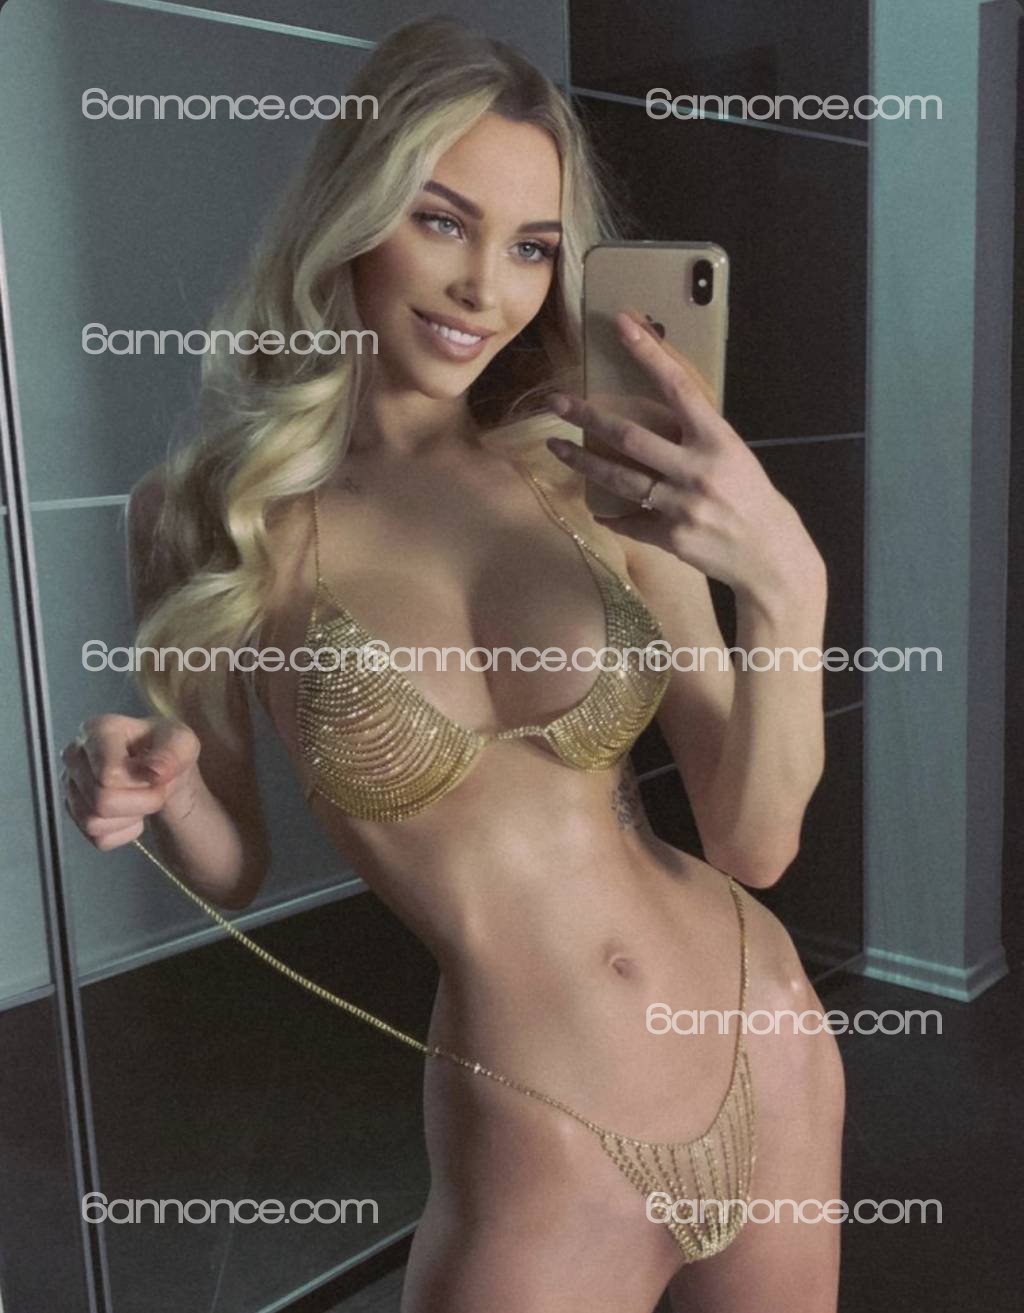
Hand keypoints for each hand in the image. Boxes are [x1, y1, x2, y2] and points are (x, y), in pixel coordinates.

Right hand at [60, 714, 200, 851]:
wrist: (161, 771)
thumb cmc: (167, 751)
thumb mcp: (182, 744)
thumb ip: (172, 755)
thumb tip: (154, 772)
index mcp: (97, 730)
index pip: (108, 774)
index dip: (140, 783)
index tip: (157, 773)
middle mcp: (74, 754)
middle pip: (101, 801)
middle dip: (140, 803)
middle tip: (155, 790)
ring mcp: (69, 785)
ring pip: (94, 823)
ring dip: (130, 817)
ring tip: (141, 798)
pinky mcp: (73, 811)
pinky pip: (98, 839)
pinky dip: (123, 832)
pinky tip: (130, 812)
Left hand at [545, 309, 822, 600]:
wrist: (771, 555)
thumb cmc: (751, 497)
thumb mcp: (732, 455)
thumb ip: (695, 436)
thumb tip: (655, 413)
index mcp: (717, 439)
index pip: (678, 387)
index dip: (649, 354)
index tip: (623, 324)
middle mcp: (698, 469)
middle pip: (630, 436)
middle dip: (587, 417)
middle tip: (555, 402)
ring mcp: (682, 506)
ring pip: (620, 479)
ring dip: (583, 462)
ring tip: (557, 448)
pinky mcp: (672, 538)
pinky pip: (631, 523)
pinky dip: (614, 516)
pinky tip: (600, 510)